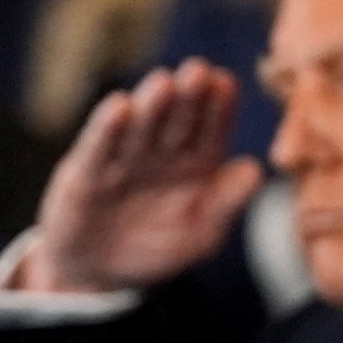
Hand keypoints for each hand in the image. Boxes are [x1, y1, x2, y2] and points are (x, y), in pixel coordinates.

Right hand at [14, 62, 258, 295]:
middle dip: (188, 95)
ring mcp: (124, 157)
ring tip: (163, 84)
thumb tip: (255, 171)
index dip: (218, 107)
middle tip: (197, 71)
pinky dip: (107, 128)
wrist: (100, 272)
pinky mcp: (86, 171)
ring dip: (151, 104)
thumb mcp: (200, 235)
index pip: (211, 128)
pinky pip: (99, 147)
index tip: (226, 85)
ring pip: (140, 126)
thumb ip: (226, 203)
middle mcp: (161, 150)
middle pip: (178, 118)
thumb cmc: (158, 249)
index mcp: (197, 161)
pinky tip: (119, 107)